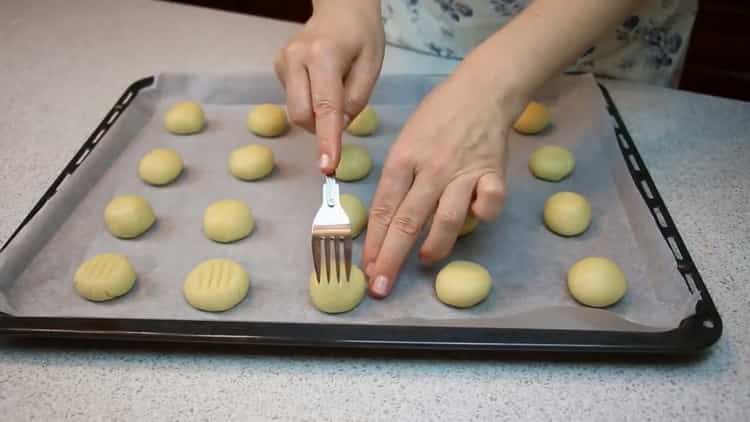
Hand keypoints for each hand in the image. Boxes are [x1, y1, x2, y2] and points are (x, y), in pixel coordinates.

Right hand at [274, 0, 383, 173]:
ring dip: (316, 115)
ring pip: (296, 110)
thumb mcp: (372, 65)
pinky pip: (293, 99)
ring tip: (335, 90)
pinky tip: (320, 83)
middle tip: (344, 116)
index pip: (325, 108)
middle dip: (321, 128)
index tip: (328, 166)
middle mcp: (296, 59)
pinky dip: (309, 101)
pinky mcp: (278, 67)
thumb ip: (357, 99)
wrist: (340, 8)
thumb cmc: (361, 36)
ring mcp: (282, 62)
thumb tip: (339, 127)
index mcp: (324, 56)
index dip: (327, 140)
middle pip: (302, 115)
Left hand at [362, 66, 526, 297]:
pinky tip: (474, 220)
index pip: (383, 208)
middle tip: (381, 286)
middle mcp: (430, 168)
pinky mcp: (492, 172)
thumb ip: (398, 177)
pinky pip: (489, 202)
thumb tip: (387, 219)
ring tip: (423, 260)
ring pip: (446, 219)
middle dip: (391, 258)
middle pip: (406, 221)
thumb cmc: (437, 116)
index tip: (367, 267)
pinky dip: (482, 215)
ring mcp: (462, 171)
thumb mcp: (406, 139)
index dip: (373, 241)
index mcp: (402, 158)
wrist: (481, 91)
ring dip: (433, 247)